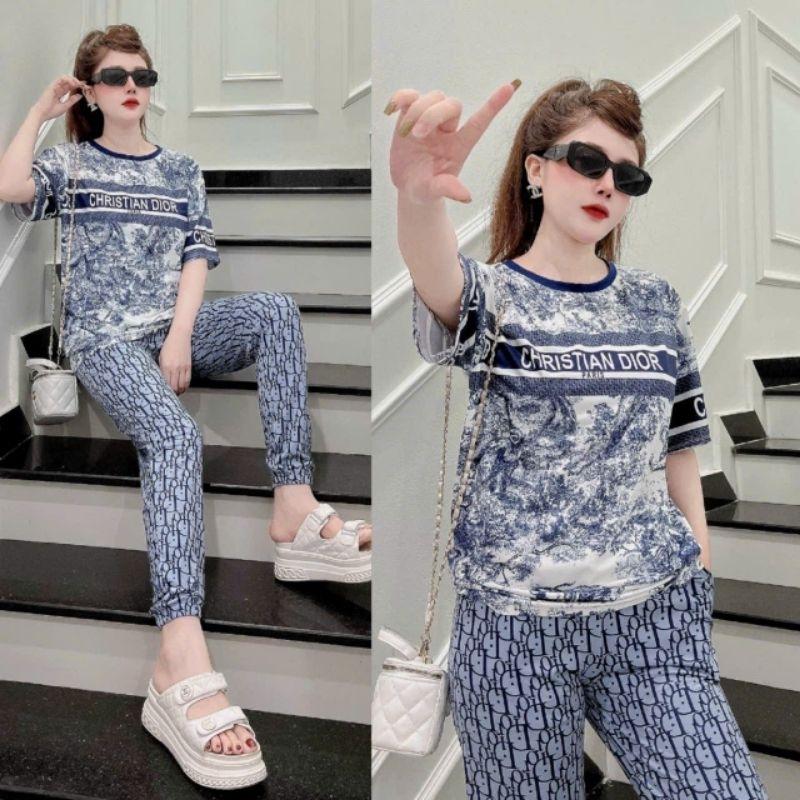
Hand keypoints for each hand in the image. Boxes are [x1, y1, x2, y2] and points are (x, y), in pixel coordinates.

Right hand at [33, 75, 87, 121]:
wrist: (42, 113)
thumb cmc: (50, 111)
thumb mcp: (66, 106)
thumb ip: (72, 100)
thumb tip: (79, 96)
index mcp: (60, 93)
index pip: (70, 87)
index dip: (78, 86)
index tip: (85, 87)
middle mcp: (57, 89)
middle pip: (68, 81)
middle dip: (77, 82)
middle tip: (84, 85)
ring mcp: (55, 86)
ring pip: (64, 78)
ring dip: (73, 79)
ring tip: (79, 84)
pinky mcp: (52, 86)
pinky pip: (60, 79)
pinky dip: (68, 80)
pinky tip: (74, 84)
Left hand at [159, 331, 191, 394]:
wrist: (180, 336)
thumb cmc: (168, 346)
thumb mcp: (161, 357)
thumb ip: (161, 368)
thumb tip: (162, 379)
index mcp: (165, 366)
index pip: (166, 383)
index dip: (166, 390)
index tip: (165, 393)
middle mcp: (175, 368)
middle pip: (175, 386)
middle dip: (173, 392)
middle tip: (171, 395)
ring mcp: (183, 368)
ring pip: (182, 384)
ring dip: (180, 390)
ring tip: (178, 392)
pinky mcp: (189, 366)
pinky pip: (188, 379)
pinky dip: (186, 385)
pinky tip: (183, 387)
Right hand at [384, 81, 519, 204]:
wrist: (407, 187)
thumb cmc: (426, 189)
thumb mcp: (435, 192)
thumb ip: (449, 189)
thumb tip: (465, 196)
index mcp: (460, 145)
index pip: (479, 122)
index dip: (494, 105)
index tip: (509, 88)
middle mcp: (447, 130)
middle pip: (450, 105)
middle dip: (432, 115)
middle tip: (418, 134)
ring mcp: (428, 121)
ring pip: (431, 98)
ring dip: (417, 111)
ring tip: (406, 133)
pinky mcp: (409, 117)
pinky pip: (408, 98)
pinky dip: (399, 98)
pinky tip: (391, 110)